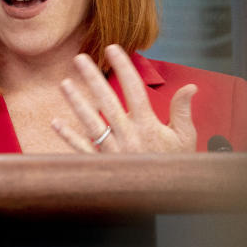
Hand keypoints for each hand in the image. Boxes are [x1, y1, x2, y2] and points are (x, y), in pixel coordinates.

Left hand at [51, 44, 196, 153]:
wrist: (166, 198)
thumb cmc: (174, 165)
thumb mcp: (184, 138)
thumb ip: (182, 111)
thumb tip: (190, 87)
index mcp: (148, 125)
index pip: (134, 90)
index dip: (124, 67)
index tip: (112, 48)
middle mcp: (128, 135)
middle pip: (107, 102)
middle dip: (93, 78)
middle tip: (79, 58)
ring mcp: (113, 150)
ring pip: (91, 123)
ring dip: (77, 103)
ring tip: (64, 84)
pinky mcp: (103, 164)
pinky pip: (82, 149)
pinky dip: (68, 137)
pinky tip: (55, 123)